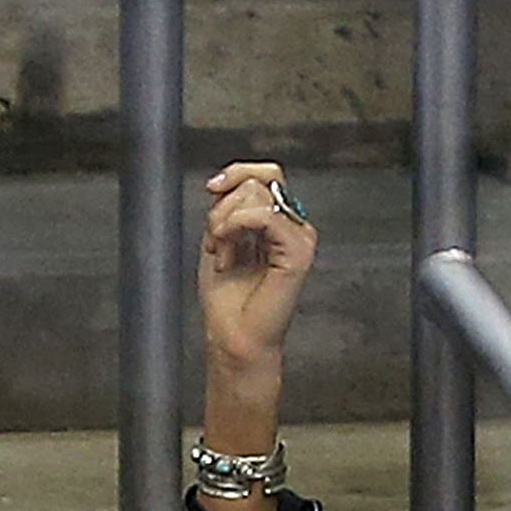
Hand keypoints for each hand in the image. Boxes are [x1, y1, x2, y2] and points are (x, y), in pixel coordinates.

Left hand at [198, 160, 317, 388]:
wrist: (233, 337)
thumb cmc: (227, 300)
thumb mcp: (218, 238)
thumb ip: (226, 208)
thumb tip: (225, 182)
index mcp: (275, 221)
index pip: (264, 174)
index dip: (236, 173)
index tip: (211, 187)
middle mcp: (290, 224)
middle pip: (260, 180)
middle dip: (224, 207)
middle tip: (216, 240)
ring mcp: (299, 235)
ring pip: (257, 195)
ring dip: (225, 225)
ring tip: (223, 256)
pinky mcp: (299, 249)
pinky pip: (263, 215)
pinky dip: (235, 229)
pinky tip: (227, 257)